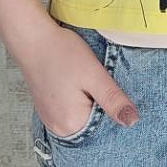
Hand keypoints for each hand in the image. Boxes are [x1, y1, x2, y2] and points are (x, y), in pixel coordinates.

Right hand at [22, 20, 139, 135]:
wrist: (33, 38)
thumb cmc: (63, 53)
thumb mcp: (94, 75)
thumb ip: (113, 101)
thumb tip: (133, 122)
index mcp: (71, 124)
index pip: (105, 128)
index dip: (113, 108)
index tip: (109, 87)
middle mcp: (58, 128)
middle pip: (92, 124)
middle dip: (101, 106)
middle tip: (98, 81)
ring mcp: (50, 119)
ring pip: (81, 116)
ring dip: (89, 102)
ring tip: (86, 80)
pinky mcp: (46, 108)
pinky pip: (69, 111)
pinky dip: (77, 100)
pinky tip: (76, 83)